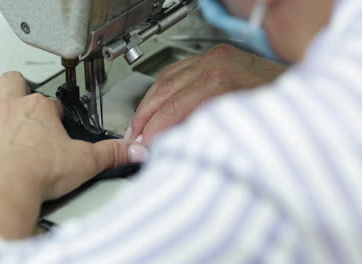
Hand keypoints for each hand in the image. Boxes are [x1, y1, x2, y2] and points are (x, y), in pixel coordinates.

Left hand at [0, 72, 139, 200]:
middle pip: (12, 80)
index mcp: (40, 109)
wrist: (5, 189)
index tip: (56, 121)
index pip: (49, 101)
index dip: (54, 111)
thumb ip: (111, 154)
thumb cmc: (40, 173)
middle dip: (17, 86)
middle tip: (23, 99)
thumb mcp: (85, 162)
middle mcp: (11, 107)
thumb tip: (134, 150)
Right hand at [127, 44, 285, 144]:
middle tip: (135, 140)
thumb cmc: (282, 110)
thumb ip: (204, 135)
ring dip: (147, 105)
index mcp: (221, 79)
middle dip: (144, 119)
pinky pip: (174, 72)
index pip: (173, 108)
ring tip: (138, 126)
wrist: (307, 87)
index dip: (155, 131)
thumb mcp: (246, 128)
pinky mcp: (213, 58)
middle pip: (164, 93)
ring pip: (164, 80)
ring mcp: (213, 58)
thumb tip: (174, 148)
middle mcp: (214, 63)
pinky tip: (154, 105)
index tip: (145, 148)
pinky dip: (159, 90)